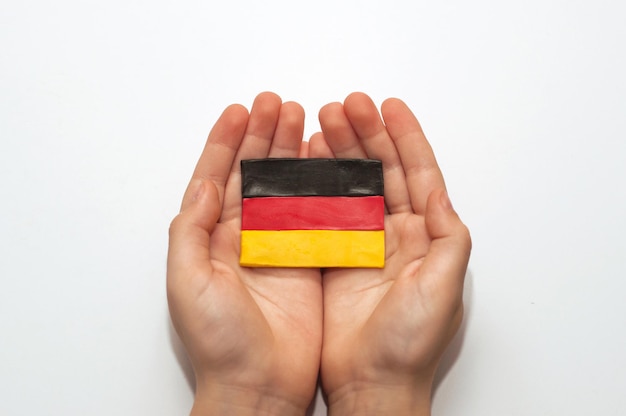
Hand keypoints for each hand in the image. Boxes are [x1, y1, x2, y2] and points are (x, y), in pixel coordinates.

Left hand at [167, 92, 322, 415]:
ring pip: (285, 186)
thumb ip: (191, 230)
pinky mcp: (307, 259)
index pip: (217, 177)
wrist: (259, 383)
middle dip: (263, 136)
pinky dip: (319, 185)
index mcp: (211, 237)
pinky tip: (322, 161)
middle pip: (253, 173)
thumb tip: (204, 185)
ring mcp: (277, 246)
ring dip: (290, 152)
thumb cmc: (219, 341)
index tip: (239, 111)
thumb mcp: (188, 282)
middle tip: (276, 104)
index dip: (226, 142)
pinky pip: (314, 213)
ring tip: (300, 120)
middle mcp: (243, 236)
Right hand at [309, 93, 470, 414]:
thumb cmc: (408, 344)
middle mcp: (395, 234)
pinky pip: (324, 210)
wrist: (371, 383)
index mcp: (426, 236)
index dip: (405, 138)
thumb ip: (449, 238)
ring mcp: (362, 244)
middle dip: (365, 135)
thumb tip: (441, 194)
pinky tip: (307, 162)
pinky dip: (316, 184)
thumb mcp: (443, 288)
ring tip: (322, 122)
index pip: (417, 174)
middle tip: (344, 106)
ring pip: (351, 185)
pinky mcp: (334, 257)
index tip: (388, 106)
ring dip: (339, 152)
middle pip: (381, 171)